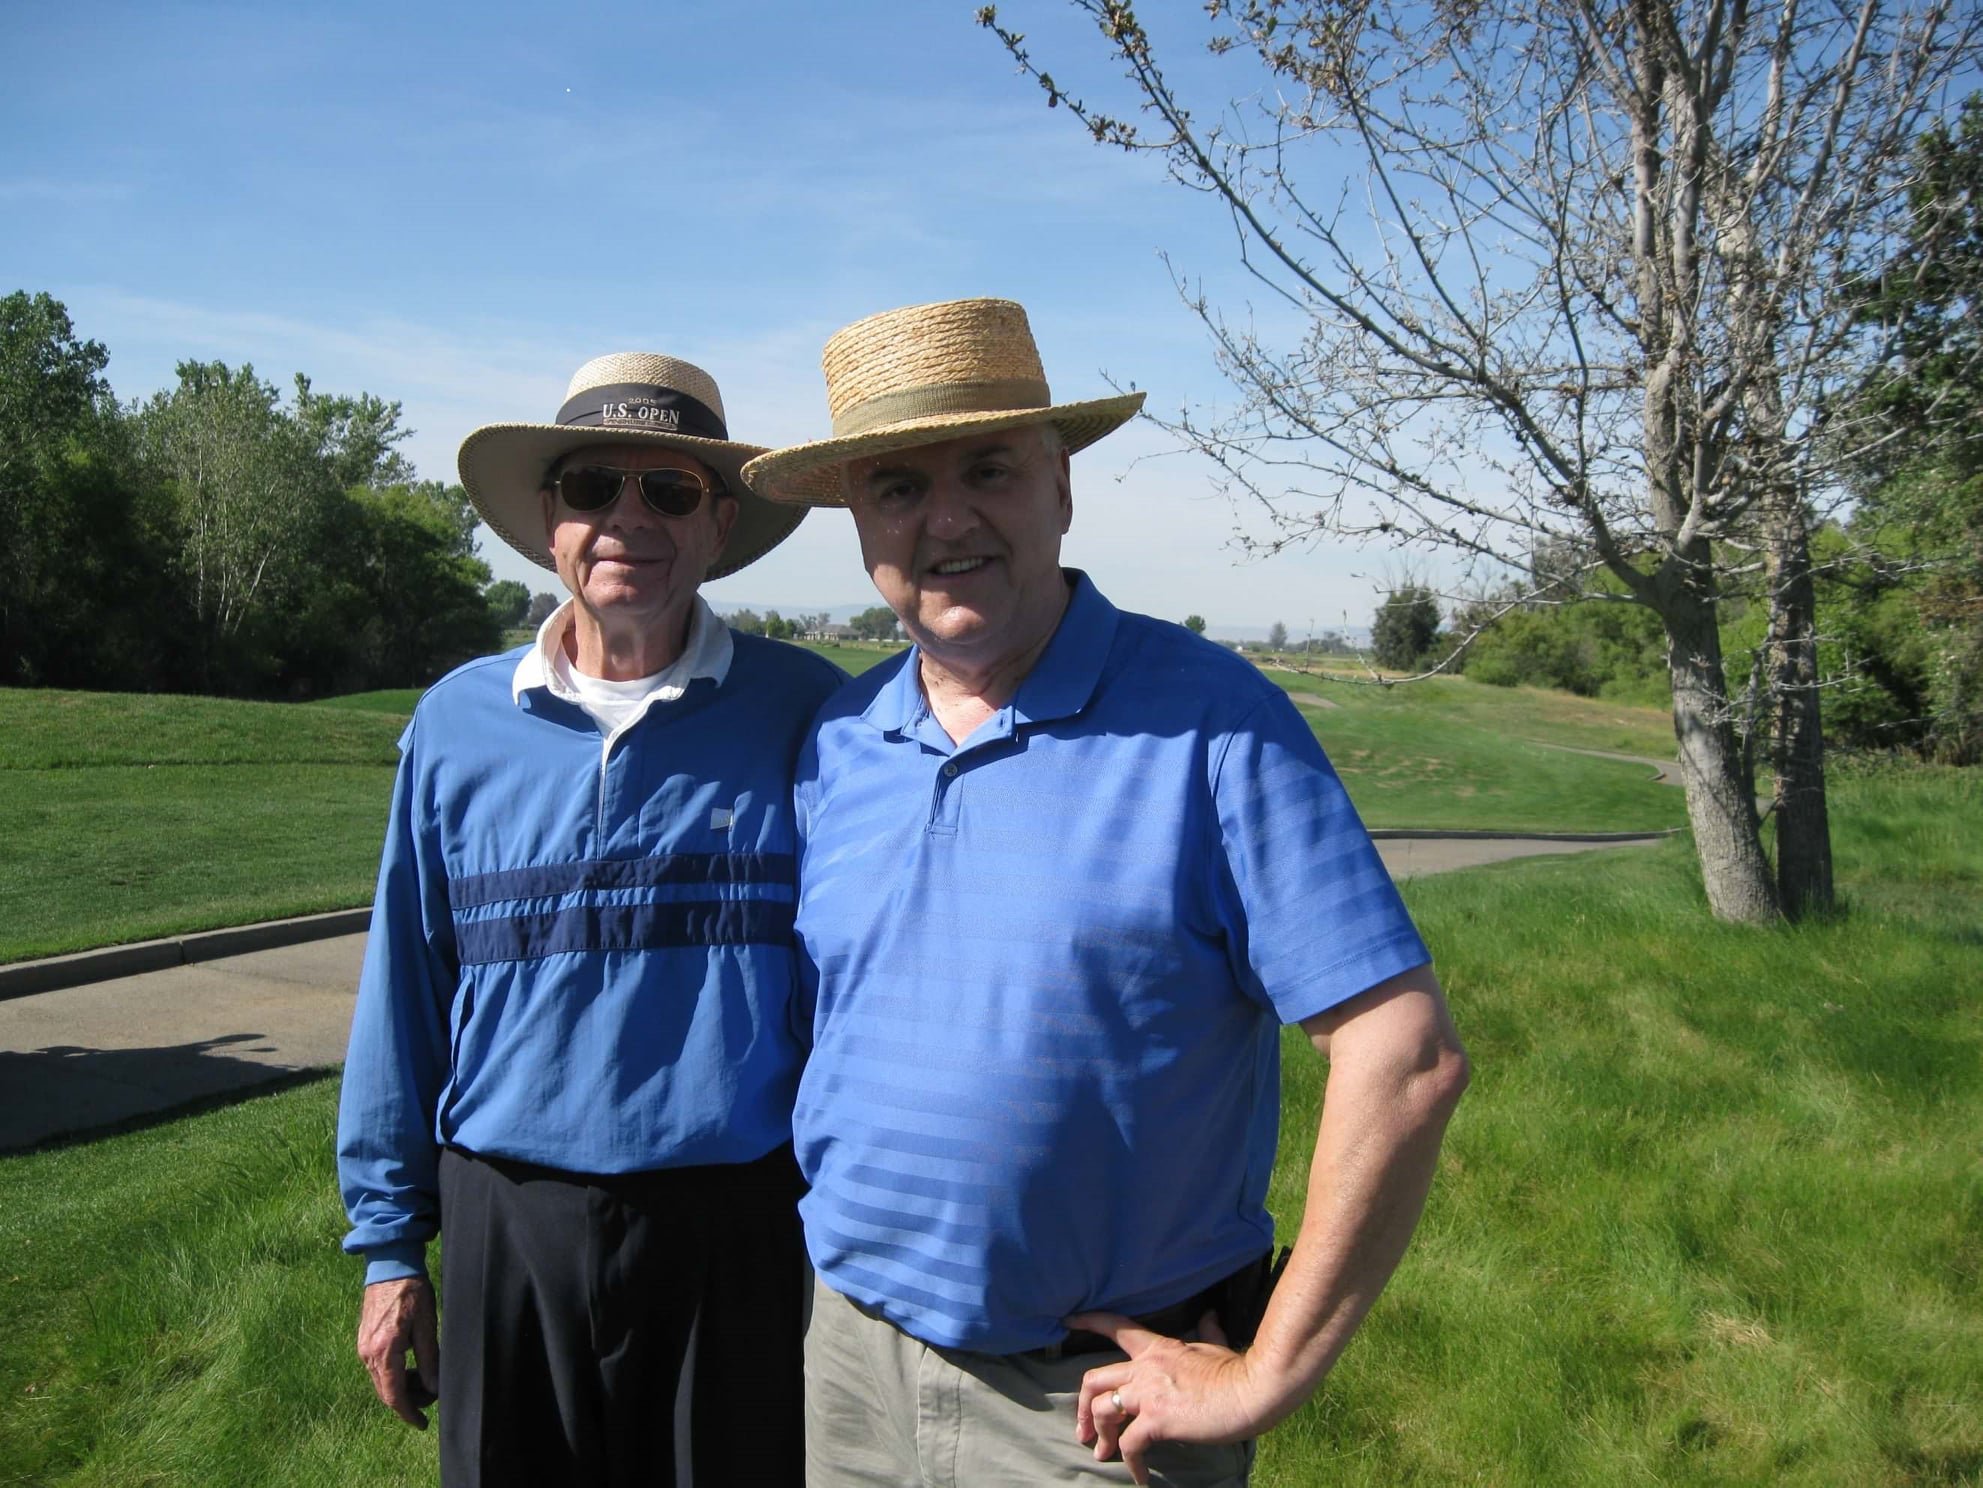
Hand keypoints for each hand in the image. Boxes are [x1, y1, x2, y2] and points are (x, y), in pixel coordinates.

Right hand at [357, 1276, 438, 1427]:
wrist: (390, 1266)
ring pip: (381, 1381)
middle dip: (408, 1401)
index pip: (394, 1395)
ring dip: (401, 1388)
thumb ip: (429, 1359)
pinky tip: (411, 1368)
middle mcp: (367, 1353)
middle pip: (386, 1391)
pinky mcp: (364, 1341)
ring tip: (425, 1381)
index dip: (409, 1412)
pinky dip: (394, 1375)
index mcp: (384, 1351)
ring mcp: (363, 1347)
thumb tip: (433, 1388)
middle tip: (432, 1398)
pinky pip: (377, 1368)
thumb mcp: (427, 1325)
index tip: (422, 1423)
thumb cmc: (412, 1291)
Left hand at [1070, 1309, 1277, 1485]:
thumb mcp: (1215, 1345)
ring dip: (1099, 1435)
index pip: (1116, 1327)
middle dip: (1083, 1406)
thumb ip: (1206, 1331)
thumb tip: (1209, 1316)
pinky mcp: (1157, 1419)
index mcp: (1157, 1348)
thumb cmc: (1238, 1370)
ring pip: (1103, 1410)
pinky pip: (1129, 1444)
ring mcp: (1148, 1392)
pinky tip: (1139, 1478)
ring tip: (1104, 1455)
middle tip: (1083, 1430)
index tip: (1069, 1321)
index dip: (1088, 1321)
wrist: (1254, 1390)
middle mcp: (1145, 1367)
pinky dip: (1130, 1464)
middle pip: (1094, 1379)